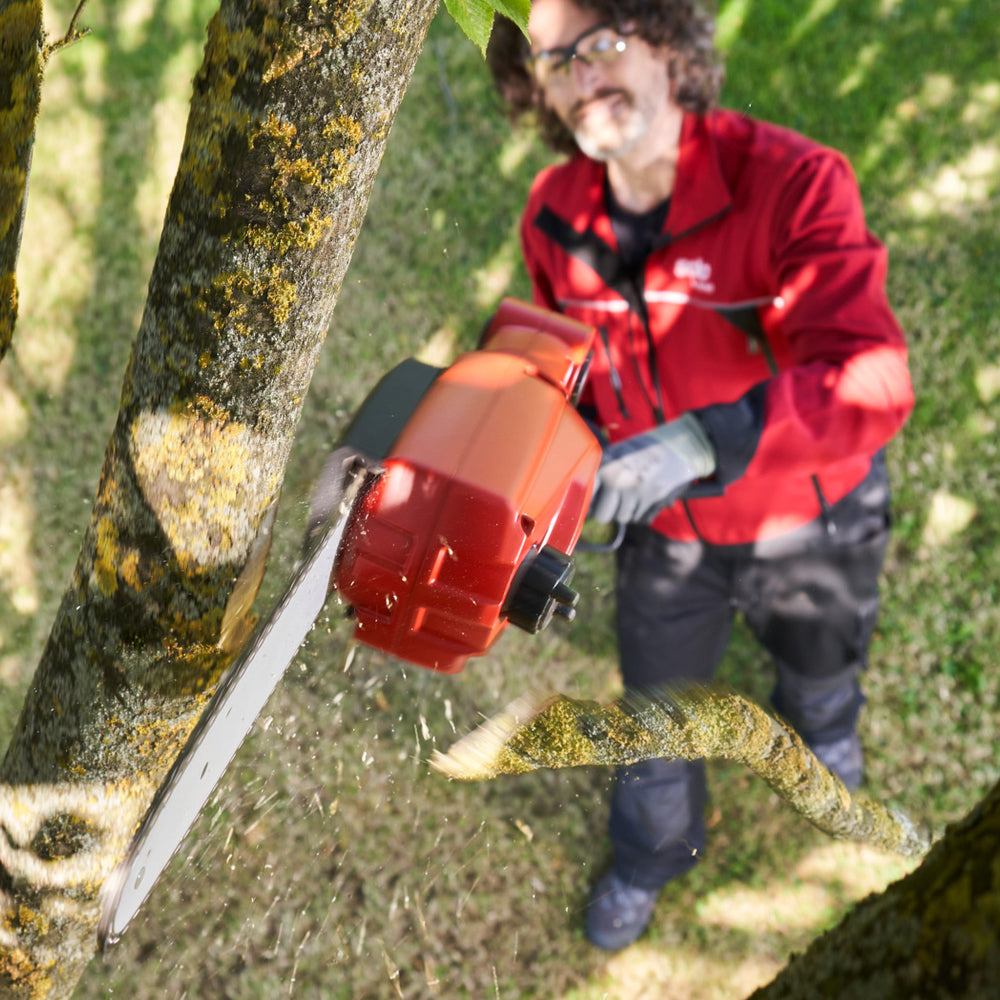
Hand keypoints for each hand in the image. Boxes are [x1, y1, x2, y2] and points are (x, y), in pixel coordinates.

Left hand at [589, 414, 715, 523]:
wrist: (681, 442)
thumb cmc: (646, 446)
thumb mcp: (619, 452)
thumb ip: (602, 472)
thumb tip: (585, 496)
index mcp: (607, 466)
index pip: (587, 497)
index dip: (587, 503)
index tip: (588, 504)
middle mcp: (620, 481)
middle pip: (603, 516)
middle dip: (606, 512)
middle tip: (611, 503)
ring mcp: (638, 493)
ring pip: (623, 518)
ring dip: (625, 511)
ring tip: (632, 495)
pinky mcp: (655, 501)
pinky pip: (641, 518)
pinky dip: (641, 512)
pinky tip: (645, 497)